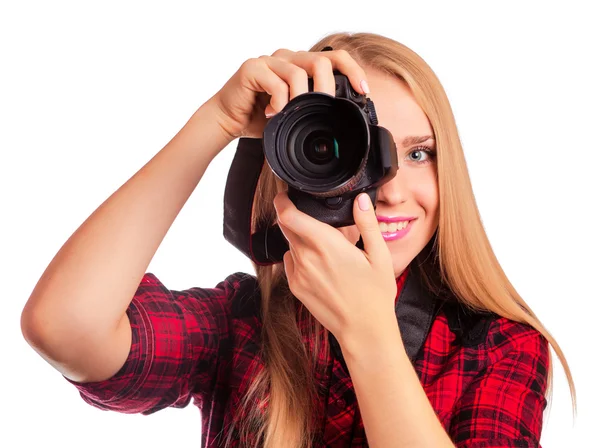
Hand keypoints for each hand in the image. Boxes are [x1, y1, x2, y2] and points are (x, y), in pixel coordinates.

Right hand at [211, 48, 368, 138]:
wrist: (226, 120)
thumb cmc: (259, 118)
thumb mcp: (294, 116)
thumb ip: (313, 110)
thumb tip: (343, 121)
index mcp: (300, 65)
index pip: (334, 58)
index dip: (353, 71)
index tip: (363, 92)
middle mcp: (287, 58)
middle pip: (322, 60)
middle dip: (329, 89)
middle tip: (327, 108)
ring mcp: (270, 61)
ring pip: (300, 72)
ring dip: (301, 99)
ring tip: (293, 115)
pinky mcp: (253, 68)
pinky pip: (277, 83)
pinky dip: (280, 103)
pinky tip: (272, 114)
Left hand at [273, 190, 397, 343]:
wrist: (364, 330)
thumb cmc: (375, 294)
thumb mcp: (379, 255)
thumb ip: (367, 223)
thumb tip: (360, 200)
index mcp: (326, 244)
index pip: (289, 215)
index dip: (282, 202)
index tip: (285, 195)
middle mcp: (306, 257)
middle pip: (287, 227)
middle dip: (296, 219)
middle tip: (317, 222)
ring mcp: (298, 273)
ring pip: (290, 244)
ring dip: (301, 239)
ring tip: (325, 249)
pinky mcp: (295, 287)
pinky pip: (290, 262)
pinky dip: (300, 257)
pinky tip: (320, 265)